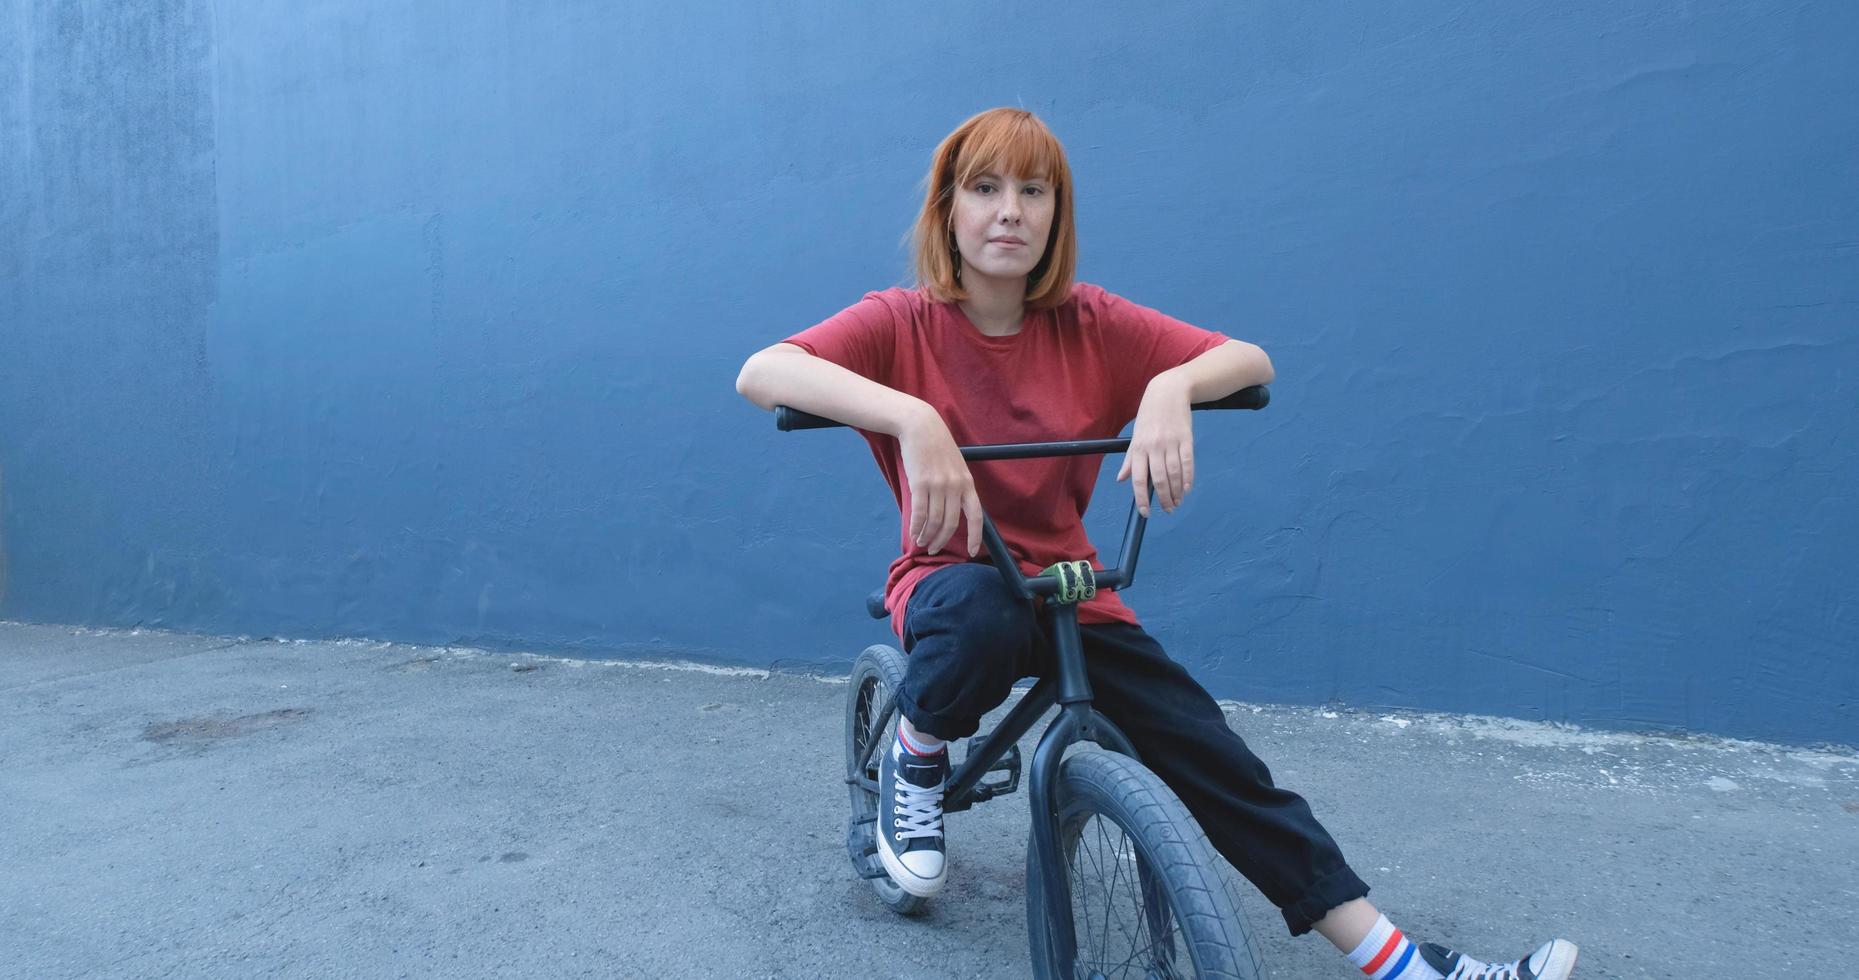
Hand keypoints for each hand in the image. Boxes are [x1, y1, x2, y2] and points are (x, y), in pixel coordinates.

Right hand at [898, 406, 982, 556]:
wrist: (921, 426)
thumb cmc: (937, 446)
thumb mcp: (956, 466)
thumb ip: (957, 486)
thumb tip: (953, 510)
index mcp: (967, 483)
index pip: (976, 516)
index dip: (976, 536)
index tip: (973, 552)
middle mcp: (955, 486)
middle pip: (951, 523)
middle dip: (942, 540)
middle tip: (934, 549)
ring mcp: (938, 485)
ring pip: (934, 520)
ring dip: (927, 535)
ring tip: (921, 542)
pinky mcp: (920, 483)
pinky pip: (919, 512)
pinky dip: (916, 526)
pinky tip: (913, 533)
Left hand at [1117, 374, 1193, 516]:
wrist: (1168, 392)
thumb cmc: (1149, 416)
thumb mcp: (1136, 436)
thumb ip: (1130, 459)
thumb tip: (1121, 479)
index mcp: (1139, 447)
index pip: (1138, 478)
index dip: (1142, 498)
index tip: (1146, 512)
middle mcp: (1154, 446)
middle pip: (1159, 479)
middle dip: (1163, 499)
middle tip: (1168, 510)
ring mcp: (1171, 443)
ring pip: (1174, 474)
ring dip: (1176, 492)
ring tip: (1177, 503)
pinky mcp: (1186, 438)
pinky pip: (1188, 462)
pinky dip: (1188, 478)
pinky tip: (1186, 489)